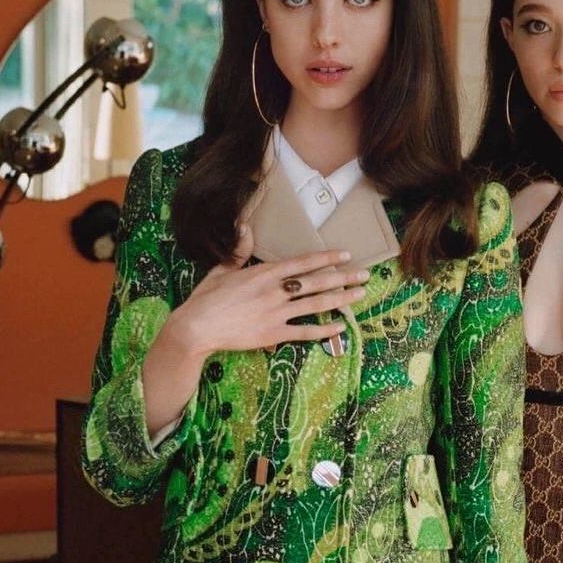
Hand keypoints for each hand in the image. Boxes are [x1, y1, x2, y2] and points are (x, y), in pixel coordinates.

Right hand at [166, 224, 369, 358]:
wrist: (196, 327)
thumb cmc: (207, 298)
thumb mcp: (222, 269)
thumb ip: (239, 250)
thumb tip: (245, 227)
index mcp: (264, 273)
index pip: (303, 263)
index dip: (326, 258)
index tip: (346, 255)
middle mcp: (275, 291)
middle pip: (316, 282)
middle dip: (343, 278)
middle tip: (365, 275)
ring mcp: (276, 314)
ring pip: (316, 305)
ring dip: (341, 299)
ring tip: (359, 296)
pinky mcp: (273, 334)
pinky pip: (305, 332)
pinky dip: (324, 331)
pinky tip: (340, 327)